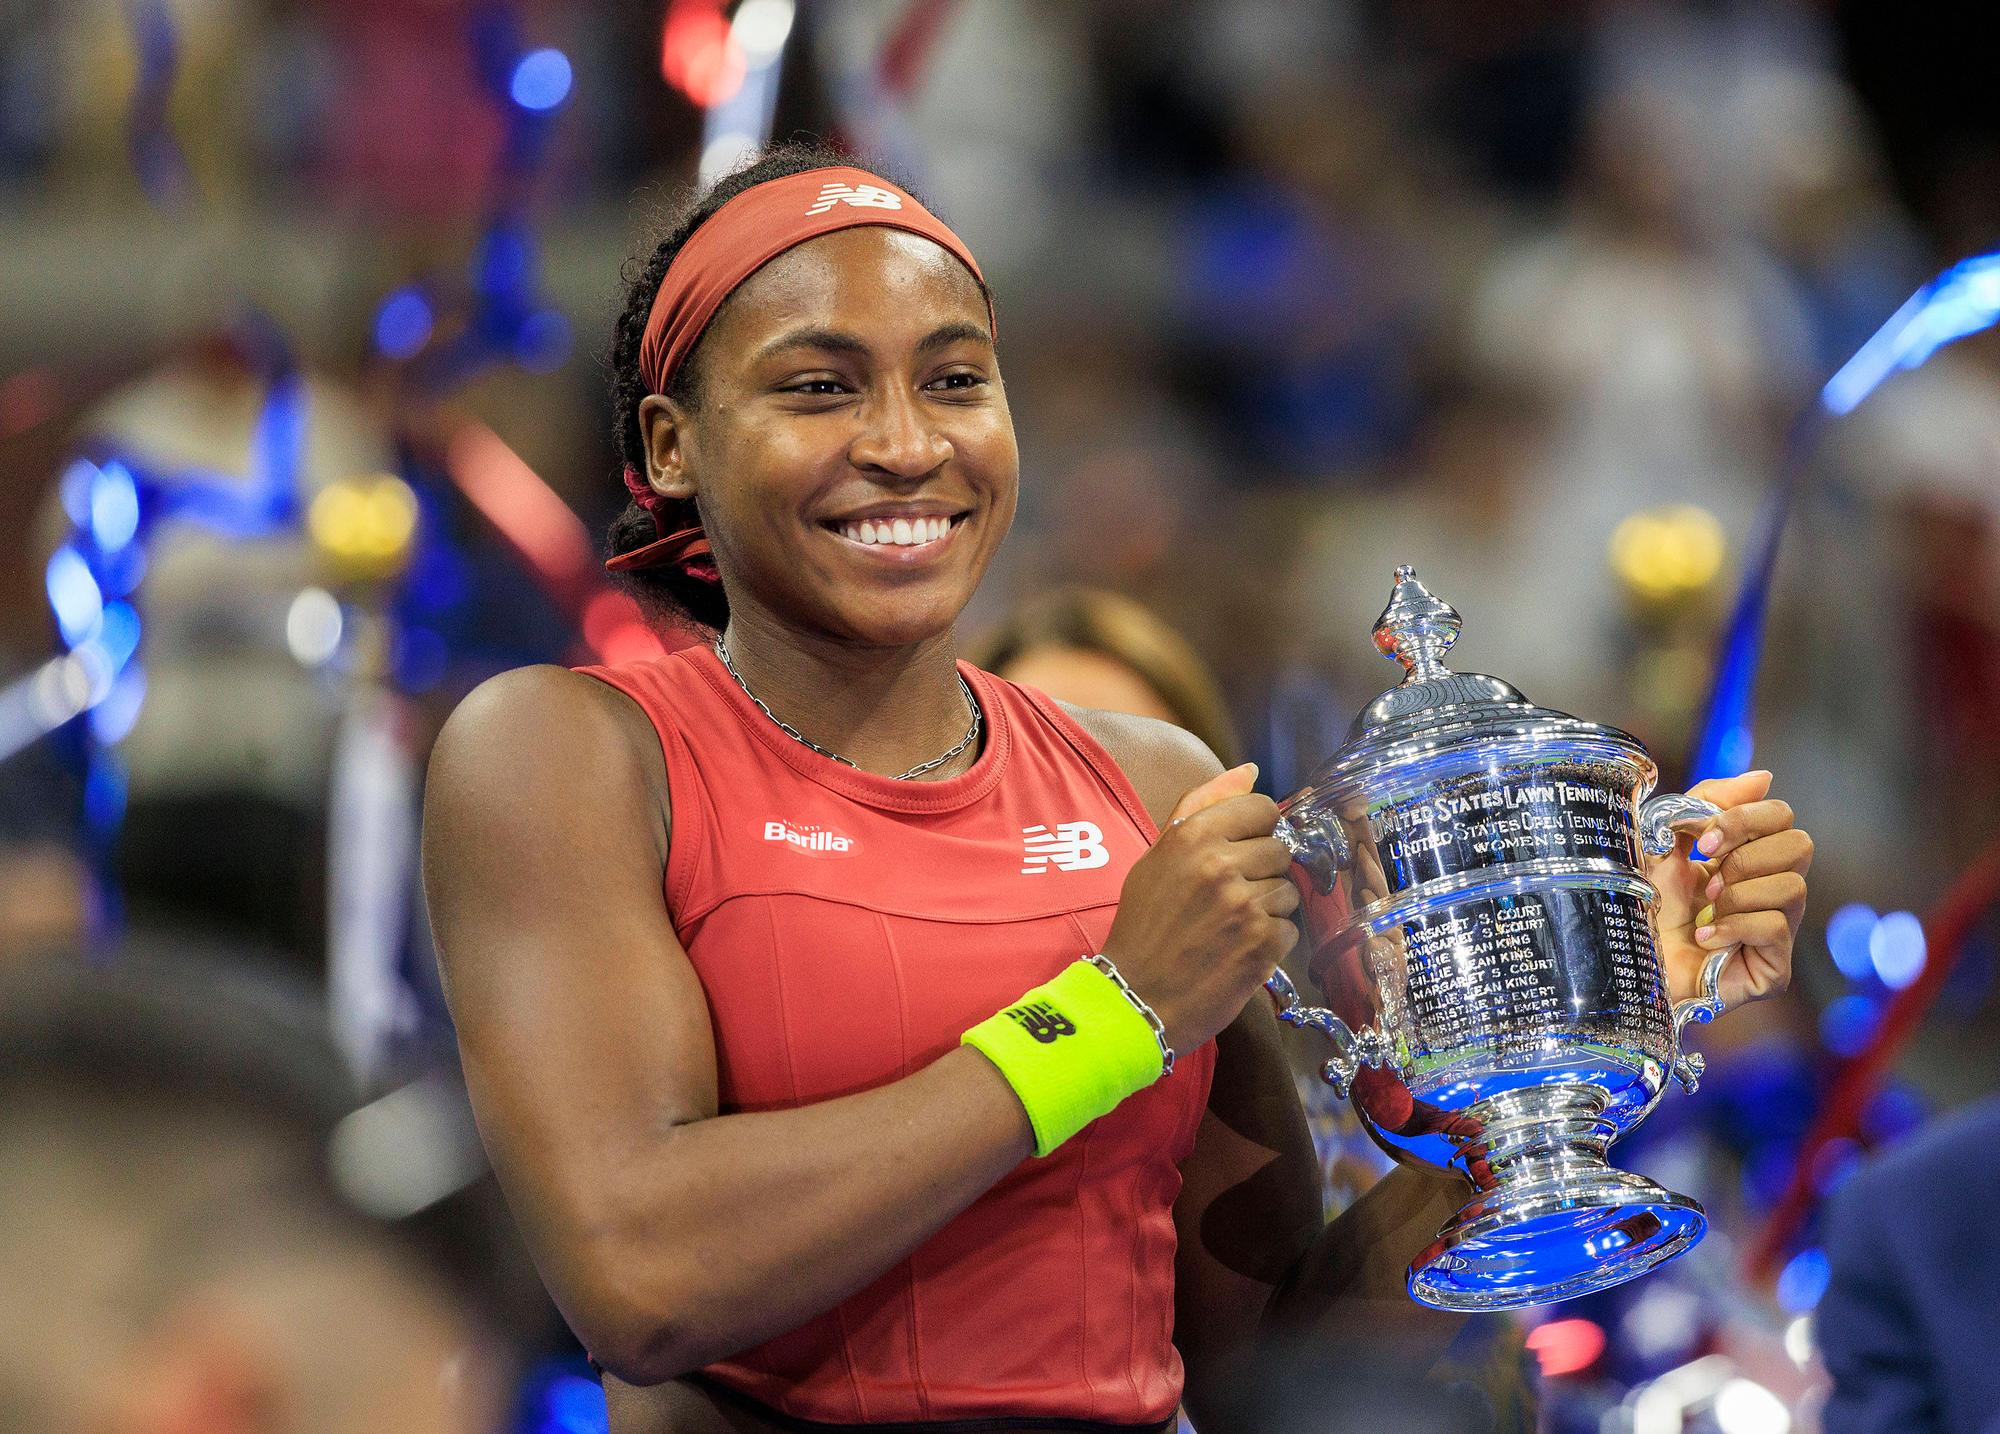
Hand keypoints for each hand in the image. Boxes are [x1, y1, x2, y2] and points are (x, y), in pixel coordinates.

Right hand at [1102, 763, 1299, 1052]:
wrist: (1136, 997)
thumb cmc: (1144, 926)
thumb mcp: (1157, 858)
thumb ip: (1201, 808)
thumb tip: (1250, 771)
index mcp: (1192, 836)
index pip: (1261, 808)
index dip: (1256, 831)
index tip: (1240, 853)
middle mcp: (1220, 864)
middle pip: (1280, 850)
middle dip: (1262, 873)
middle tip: (1230, 900)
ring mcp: (1244, 904)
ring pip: (1289, 891)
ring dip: (1268, 910)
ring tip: (1232, 928)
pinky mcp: (1262, 943)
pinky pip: (1290, 928)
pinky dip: (1271, 943)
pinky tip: (1238, 950)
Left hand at [1647, 769, 1812, 1011]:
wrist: (1624, 964)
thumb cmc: (1642, 907)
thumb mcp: (1664, 844)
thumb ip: (1706, 804)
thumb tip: (1763, 777)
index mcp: (1747, 856)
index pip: (1780, 816)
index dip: (1745, 819)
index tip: (1702, 842)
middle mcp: (1769, 890)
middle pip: (1801, 844)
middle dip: (1745, 857)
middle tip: (1706, 880)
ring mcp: (1777, 930)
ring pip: (1794, 887)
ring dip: (1737, 896)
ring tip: (1703, 914)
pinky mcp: (1775, 968)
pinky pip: (1777, 928)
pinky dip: (1733, 928)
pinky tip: (1705, 938)